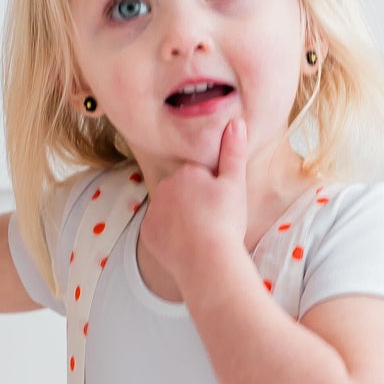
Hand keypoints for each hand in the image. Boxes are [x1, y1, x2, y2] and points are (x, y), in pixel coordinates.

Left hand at [139, 118, 251, 293]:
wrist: (208, 261)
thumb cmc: (226, 221)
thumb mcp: (235, 184)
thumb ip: (233, 152)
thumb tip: (235, 122)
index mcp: (186, 171)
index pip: (198, 175)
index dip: (212, 190)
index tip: (220, 204)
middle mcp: (164, 186)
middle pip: (181, 191)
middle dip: (193, 201)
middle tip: (212, 220)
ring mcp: (153, 210)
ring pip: (169, 209)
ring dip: (180, 217)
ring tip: (200, 233)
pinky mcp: (148, 232)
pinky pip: (159, 230)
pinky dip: (169, 236)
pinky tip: (185, 245)